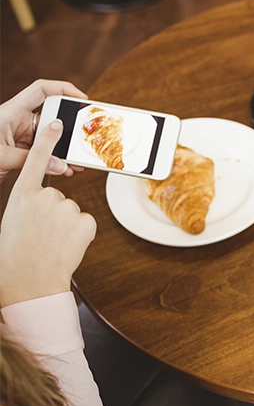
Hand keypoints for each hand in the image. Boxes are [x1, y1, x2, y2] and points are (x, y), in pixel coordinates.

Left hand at [0, 79, 86, 182]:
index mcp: (11, 112)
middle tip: (84, 137)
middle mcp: (18, 121)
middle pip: (52, 116)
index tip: (82, 99)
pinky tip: (64, 169)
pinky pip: (44, 153)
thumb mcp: (1, 157)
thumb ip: (32, 160)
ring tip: (77, 160)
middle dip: (69, 127)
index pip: (42, 90)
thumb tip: (61, 165)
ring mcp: (20, 137)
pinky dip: (56, 161)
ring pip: (50, 138)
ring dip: (64, 149)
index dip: (64, 89)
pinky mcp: (21, 152)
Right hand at [0, 120, 96, 307]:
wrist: (28, 283)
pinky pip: (86, 223)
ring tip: (51, 243)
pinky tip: (67, 246)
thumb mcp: (16, 222)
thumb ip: (30, 206)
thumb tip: (45, 203)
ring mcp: (66, 207)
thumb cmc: (17, 255)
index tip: (57, 122)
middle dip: (54, 215)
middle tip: (40, 236)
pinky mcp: (85, 220)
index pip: (35, 161)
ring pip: (73, 212)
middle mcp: (44, 196)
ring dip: (66, 227)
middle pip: (58, 197)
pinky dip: (80, 235)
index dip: (47, 141)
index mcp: (21, 195)